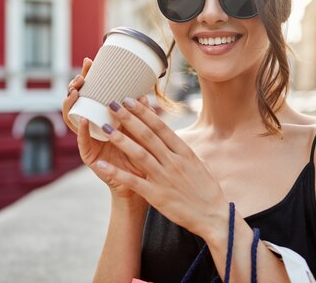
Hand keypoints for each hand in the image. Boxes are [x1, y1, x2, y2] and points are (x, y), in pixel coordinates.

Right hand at [61, 58, 148, 199]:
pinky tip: (83, 119)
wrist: (142, 183)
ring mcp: (88, 140)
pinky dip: (81, 130)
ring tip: (76, 92)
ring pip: (73, 118)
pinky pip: (82, 142)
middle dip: (75, 86)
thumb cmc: (142, 155)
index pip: (90, 92)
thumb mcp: (141, 129)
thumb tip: (143, 95)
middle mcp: (92, 127)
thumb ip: (140, 114)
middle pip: (77, 102)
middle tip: (81, 76)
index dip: (87, 77)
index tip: (89, 61)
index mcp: (102, 118)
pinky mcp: (89, 156)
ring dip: (72, 104)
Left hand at [94, 97, 228, 237]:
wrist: (213, 216)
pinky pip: (133, 181)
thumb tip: (174, 137)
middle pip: (147, 135)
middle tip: (112, 104)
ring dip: (120, 139)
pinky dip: (116, 172)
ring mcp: (164, 177)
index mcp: (184, 152)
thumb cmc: (207, 190)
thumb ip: (184, 150)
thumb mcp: (199, 164)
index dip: (144, 112)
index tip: (131, 100)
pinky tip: (101, 164)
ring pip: (139, 153)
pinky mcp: (156, 194)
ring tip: (105, 127)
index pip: (160, 127)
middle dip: (128, 118)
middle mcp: (173, 161)